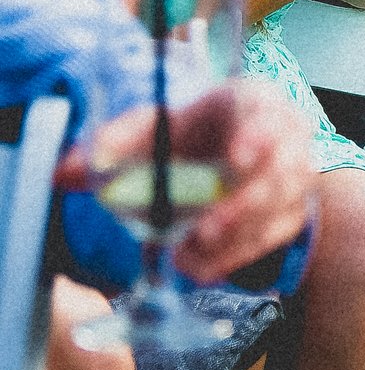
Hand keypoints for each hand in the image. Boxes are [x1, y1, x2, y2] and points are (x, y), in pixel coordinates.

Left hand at [61, 81, 311, 283]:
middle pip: (284, 171)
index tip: (235, 158)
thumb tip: (66, 170)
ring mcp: (294, 182)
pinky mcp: (287, 218)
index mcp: (257, 103)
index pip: (269, 114)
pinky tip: (196, 265)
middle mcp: (288, 141)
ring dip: (235, 237)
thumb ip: (116, 142)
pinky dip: (231, 257)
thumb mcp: (158, 127)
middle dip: (246, 204)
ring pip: (278, 211)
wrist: (233, 154)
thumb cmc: (197, 134)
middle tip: (206, 230)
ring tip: (189, 252)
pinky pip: (266, 241)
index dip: (259, 136)